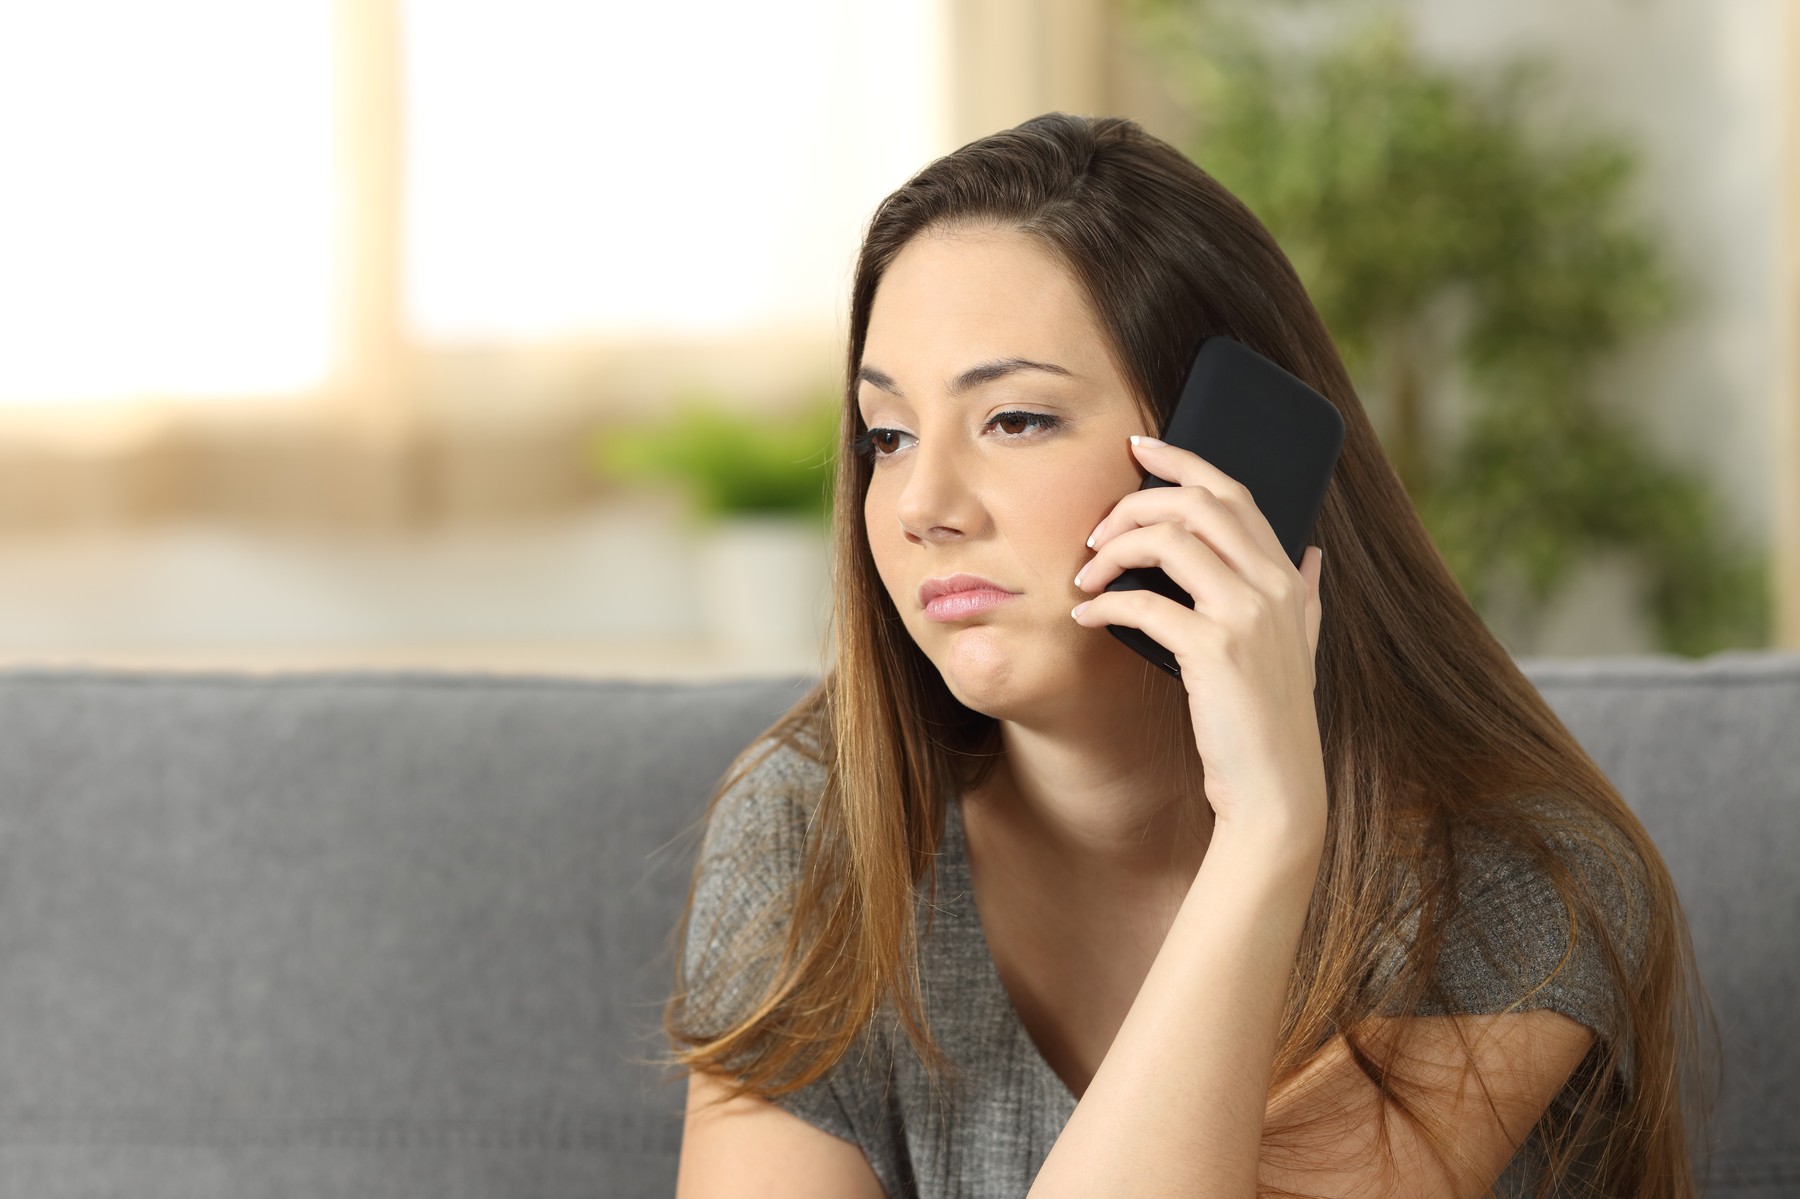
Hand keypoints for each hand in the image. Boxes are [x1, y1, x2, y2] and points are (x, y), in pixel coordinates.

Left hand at [1070, 435, 1325, 836]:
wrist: (1277, 791)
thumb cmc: (1272, 721)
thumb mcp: (1302, 650)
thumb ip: (1308, 597)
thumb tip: (1314, 551)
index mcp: (1288, 578)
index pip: (1234, 492)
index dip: (1183, 461)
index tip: (1139, 448)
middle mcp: (1274, 586)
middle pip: (1197, 503)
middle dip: (1135, 503)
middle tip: (1096, 530)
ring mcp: (1247, 616)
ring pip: (1169, 539)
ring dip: (1114, 549)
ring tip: (1088, 576)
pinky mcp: (1215, 651)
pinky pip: (1144, 602)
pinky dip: (1107, 603)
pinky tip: (1087, 617)